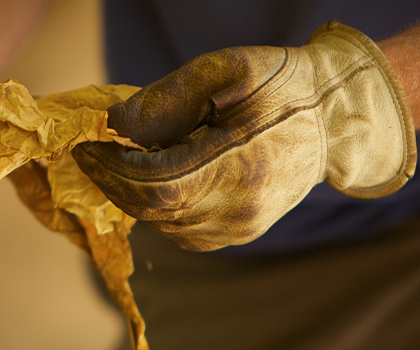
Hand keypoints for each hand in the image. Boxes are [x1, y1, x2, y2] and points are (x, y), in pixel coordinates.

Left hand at [73, 21, 417, 251]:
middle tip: (93, 151)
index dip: (111, 167)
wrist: (333, 115)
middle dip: (113, 180)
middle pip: (154, 208)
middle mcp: (242, 205)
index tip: (86, 144)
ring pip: (163, 224)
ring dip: (134, 194)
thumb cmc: (279, 83)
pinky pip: (182, 232)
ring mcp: (243, 225)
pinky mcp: (242, 233)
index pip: (155, 182)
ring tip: (130, 158)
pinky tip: (158, 177)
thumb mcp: (225, 71)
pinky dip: (158, 208)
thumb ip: (166, 98)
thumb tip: (114, 125)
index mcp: (241, 162)